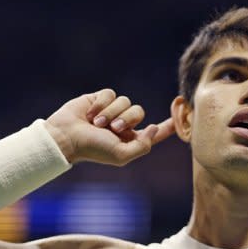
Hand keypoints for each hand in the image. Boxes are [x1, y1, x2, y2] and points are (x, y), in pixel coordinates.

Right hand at [44, 89, 175, 165]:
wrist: (67, 136)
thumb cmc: (93, 149)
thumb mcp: (121, 155)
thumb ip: (143, 145)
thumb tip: (153, 128)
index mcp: (130, 140)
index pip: (154, 132)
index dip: (167, 126)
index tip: (180, 118)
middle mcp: (122, 124)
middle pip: (138, 112)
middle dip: (126, 119)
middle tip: (111, 129)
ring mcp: (111, 111)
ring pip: (125, 101)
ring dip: (111, 113)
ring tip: (96, 123)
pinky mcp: (100, 99)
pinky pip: (110, 94)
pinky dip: (101, 104)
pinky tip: (90, 114)